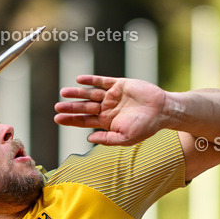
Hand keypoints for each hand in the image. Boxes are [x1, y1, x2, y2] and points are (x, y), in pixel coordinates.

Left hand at [54, 75, 169, 145]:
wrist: (163, 111)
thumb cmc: (145, 127)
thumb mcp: (125, 138)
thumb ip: (107, 139)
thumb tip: (88, 138)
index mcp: (106, 122)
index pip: (84, 121)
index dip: (71, 120)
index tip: (57, 119)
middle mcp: (107, 108)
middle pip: (84, 107)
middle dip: (70, 107)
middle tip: (56, 106)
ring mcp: (112, 95)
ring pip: (90, 93)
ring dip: (77, 93)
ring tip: (63, 92)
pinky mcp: (119, 84)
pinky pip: (102, 81)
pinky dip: (91, 80)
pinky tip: (79, 80)